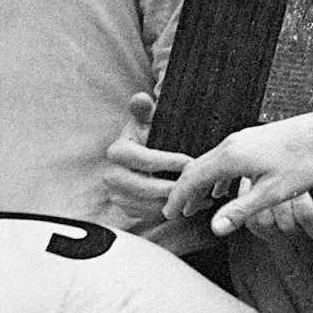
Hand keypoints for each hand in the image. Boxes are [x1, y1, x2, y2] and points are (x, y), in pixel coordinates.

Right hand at [103, 92, 192, 225]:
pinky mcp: (127, 208)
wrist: (145, 155)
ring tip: (200, 196)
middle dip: (171, 187)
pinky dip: (170, 210)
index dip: (165, 161)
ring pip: (146, 204)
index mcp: (117, 151)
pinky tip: (190, 204)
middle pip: (142, 187)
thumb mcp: (149, 120)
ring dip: (174, 202)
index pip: (140, 158)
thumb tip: (141, 98)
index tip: (189, 162)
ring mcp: (117, 194)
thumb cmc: (150, 134)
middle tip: (197, 185)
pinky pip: (148, 214)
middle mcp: (111, 175)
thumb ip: (144, 110)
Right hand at [163, 98, 312, 234]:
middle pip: (196, 168)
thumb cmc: (302, 162)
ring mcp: (241, 139)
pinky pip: (224, 158)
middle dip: (184, 191)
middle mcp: (231, 144)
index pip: (192, 178)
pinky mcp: (251, 139)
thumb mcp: (272, 192)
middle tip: (175, 211)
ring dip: (200, 184)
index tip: (169, 213)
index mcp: (231, 157)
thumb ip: (241, 210)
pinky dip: (216, 175)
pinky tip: (222, 189)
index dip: (178, 197)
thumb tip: (214, 228)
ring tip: (197, 205)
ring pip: (210, 162)